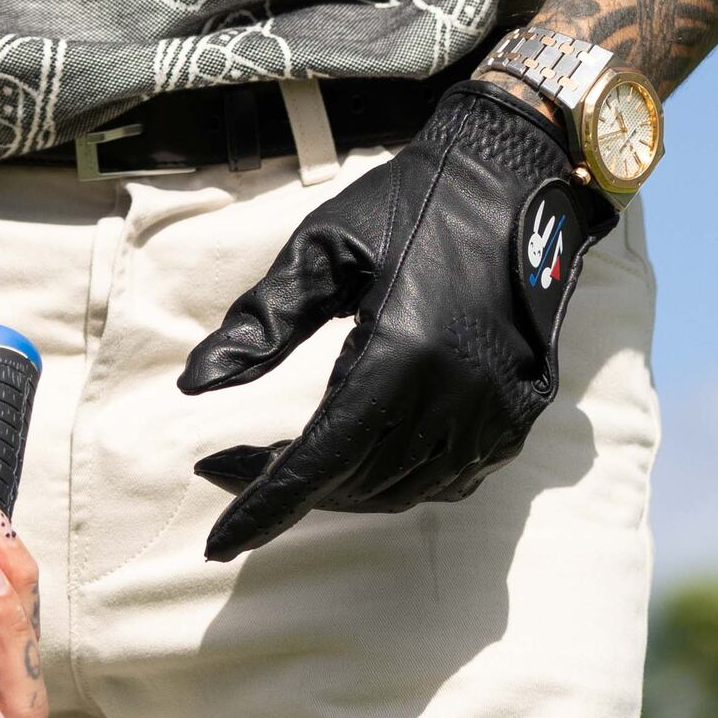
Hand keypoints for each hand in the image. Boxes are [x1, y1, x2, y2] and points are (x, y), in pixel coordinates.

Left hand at [179, 81, 617, 558]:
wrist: (513, 175)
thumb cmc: (410, 201)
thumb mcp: (322, 246)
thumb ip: (262, 320)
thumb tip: (197, 386)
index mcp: (401, 353)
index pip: (319, 461)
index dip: (264, 506)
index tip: (216, 543)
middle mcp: (455, 396)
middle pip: (355, 481)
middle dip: (287, 486)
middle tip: (233, 465)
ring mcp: (495, 412)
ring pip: (401, 490)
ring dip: (340, 486)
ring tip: (289, 458)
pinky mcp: (520, 414)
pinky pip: (448, 478)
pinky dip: (396, 479)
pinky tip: (362, 453)